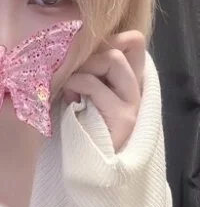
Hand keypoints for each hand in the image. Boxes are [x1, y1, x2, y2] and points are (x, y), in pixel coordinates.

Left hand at [63, 30, 145, 152]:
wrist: (86, 169)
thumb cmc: (78, 130)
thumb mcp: (83, 96)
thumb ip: (86, 76)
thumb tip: (71, 51)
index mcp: (127, 83)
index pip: (134, 43)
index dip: (111, 37)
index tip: (86, 53)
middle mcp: (135, 90)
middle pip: (123, 46)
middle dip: (91, 54)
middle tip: (73, 75)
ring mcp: (132, 103)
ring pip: (112, 60)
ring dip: (82, 70)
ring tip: (70, 90)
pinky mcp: (122, 117)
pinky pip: (94, 85)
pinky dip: (75, 86)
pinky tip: (70, 102)